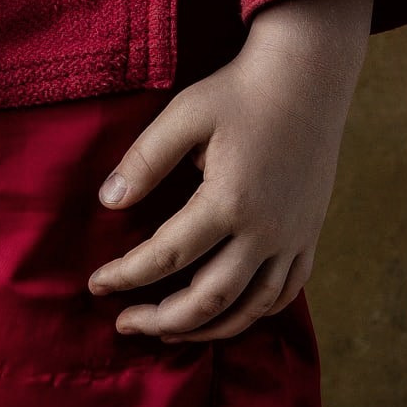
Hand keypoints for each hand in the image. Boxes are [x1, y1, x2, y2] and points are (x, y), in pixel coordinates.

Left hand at [87, 0, 372, 342]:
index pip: (167, 255)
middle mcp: (266, 230)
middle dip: (163, 320)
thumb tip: (107, 202)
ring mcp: (293, 237)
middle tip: (125, 324)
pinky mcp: (309, 234)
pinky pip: (285, 293)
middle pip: (210, 299)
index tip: (97, 283)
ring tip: (169, 331)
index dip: (127, 275)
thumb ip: (145, 160)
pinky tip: (228, 314)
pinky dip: (254, 313)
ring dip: (207, 329)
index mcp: (229, 201)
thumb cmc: (239, 91)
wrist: (308, 75)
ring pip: (250, 308)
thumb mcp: (184, 115)